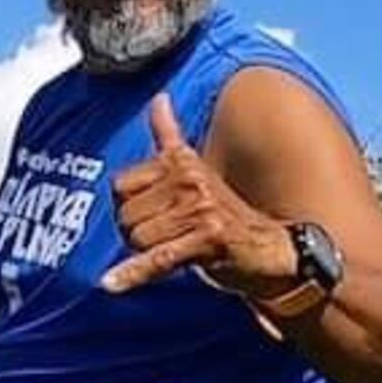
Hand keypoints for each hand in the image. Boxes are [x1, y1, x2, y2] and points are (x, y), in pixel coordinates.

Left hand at [100, 95, 298, 296]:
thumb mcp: (196, 170)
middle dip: (135, 234)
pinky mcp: (208, 240)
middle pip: (126, 215)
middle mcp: (191, 180)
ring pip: (139, 238)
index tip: (147, 215)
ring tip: (171, 252)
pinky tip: (111, 284)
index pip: (121, 184)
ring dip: (144, 255)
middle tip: (163, 239)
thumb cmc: (226, 213)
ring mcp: (201, 210)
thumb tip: (159, 98)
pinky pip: (157, 259)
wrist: (271, 249)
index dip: (126, 206)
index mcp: (183, 162)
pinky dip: (132, 274)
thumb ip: (170, 136)